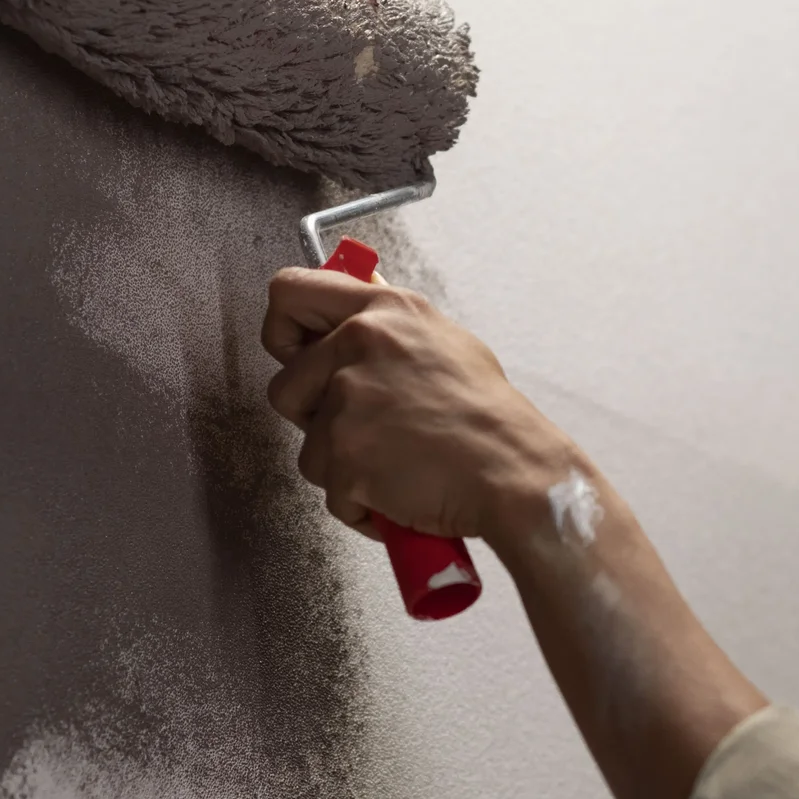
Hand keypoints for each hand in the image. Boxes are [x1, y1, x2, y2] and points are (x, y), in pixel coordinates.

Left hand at [262, 267, 574, 542]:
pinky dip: (361, 505)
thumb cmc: (490, 419)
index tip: (296, 355)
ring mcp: (348, 400)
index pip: (290, 292)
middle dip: (313, 419)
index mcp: (385, 311)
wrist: (515, 473)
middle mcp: (359, 345)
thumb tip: (351, 323)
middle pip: (285, 386)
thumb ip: (389, 329)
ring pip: (309, 448)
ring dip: (343, 468)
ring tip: (396, 465)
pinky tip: (401, 493)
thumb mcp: (444, 343)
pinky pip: (331, 492)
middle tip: (363, 431)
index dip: (283, 331)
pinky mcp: (344, 454)